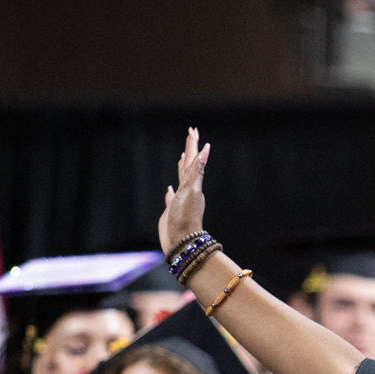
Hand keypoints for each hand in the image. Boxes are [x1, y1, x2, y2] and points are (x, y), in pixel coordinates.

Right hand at [159, 127, 209, 253]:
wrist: (182, 242)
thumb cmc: (186, 218)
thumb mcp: (192, 191)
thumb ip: (197, 171)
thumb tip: (206, 150)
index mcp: (193, 184)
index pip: (194, 159)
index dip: (193, 145)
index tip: (194, 130)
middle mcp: (188, 189)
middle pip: (189, 165)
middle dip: (190, 149)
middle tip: (191, 133)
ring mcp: (180, 200)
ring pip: (181, 179)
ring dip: (182, 167)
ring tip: (182, 157)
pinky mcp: (172, 211)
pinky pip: (171, 198)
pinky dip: (170, 192)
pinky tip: (169, 190)